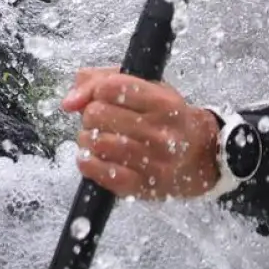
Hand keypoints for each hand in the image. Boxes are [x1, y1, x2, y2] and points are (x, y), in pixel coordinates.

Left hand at [60, 67, 220, 200]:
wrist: (200, 156)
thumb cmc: (165, 118)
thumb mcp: (147, 88)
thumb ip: (102, 81)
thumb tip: (68, 103)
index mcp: (164, 103)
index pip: (111, 86)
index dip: (98, 90)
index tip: (104, 96)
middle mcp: (161, 133)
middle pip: (97, 114)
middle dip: (90, 114)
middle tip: (99, 119)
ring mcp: (152, 163)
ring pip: (95, 142)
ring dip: (87, 138)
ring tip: (96, 137)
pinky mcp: (140, 187)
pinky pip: (99, 171)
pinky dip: (87, 161)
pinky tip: (92, 156)